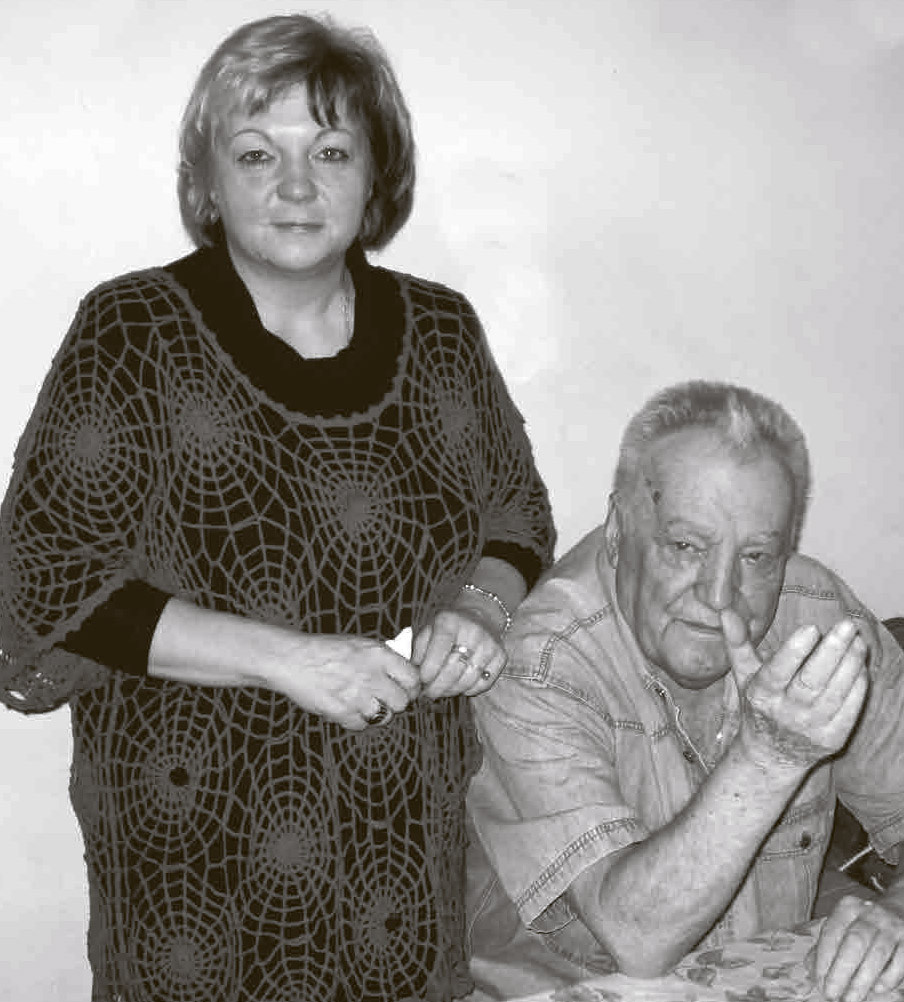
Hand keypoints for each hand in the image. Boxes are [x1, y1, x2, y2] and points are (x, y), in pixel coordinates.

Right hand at [268, 634, 420, 730]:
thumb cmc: (326, 650)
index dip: (411, 687)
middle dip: (395, 702)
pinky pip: (362, 725)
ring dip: (377, 713)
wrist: (293, 659)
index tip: (406, 689)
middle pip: (402, 702)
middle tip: (385, 699)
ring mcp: (357, 695)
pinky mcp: (341, 712)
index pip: (413, 678)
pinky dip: (357, 720)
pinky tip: (348, 707)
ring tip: (364, 703)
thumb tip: (404, 673)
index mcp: (378, 654)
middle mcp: (371, 675)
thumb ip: (383, 658)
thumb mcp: (360, 644)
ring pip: (384, 717)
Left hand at [413, 608, 507, 698]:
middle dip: (437, 686)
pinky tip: (461, 687)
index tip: (421, 681)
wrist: (479, 615)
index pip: (439, 650)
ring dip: (452, 690)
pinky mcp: (501, 656)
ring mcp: (489, 644)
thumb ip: (419, 649)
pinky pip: (485, 682)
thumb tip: (415, 672)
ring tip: (442, 691)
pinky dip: (471, 690)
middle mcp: (472, 631)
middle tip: (429, 693)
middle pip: (453, 669)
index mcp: (450, 621)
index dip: (428, 670)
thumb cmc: (449, 626)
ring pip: (468, 679)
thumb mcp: (429, 628)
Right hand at [721, 611, 868, 771]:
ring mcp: (811, 728)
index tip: (812, 627)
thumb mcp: (744, 674)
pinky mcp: (833, 740)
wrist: (772, 754)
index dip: (795, 650)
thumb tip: (726, 611)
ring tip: (858, 641)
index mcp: (761, 694)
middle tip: (848, 626)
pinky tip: (860, 666)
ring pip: (835, 693)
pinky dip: (858, 686)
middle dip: (832, 651)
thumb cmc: (759, 704)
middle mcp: (785, 713)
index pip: (779, 671)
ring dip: (851, 665)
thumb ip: (737, 642)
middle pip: (812, 681)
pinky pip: (850, 709)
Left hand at [814, 895, 903, 1000]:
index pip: (832, 933)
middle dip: (841, 971)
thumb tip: (811, 970)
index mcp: (847, 907)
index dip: (824, 959)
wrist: (898, 910)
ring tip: (850, 998)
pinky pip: (899, 963)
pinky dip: (888, 978)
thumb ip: (827, 944)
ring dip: (862, 980)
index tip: (819, 981)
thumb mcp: (843, 924)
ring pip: (877, 955)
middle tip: (831, 993)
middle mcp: (870, 914)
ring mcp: (892, 927)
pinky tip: (877, 989)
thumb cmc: (863, 923)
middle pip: (854, 943)